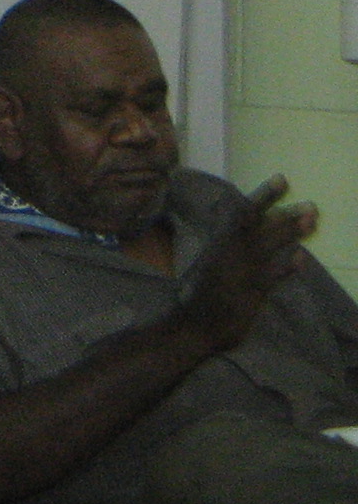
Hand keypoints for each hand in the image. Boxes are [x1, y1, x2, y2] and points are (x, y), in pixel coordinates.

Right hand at [180, 175, 320, 354]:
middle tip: (312, 204)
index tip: (282, 179)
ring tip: (312, 220)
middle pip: (261, 225)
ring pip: (269, 245)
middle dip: (286, 213)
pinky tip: (302, 258)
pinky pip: (271, 275)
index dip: (264, 196)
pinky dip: (286, 266)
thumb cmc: (197, 296)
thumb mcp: (207, 263)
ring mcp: (241, 270)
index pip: (243, 211)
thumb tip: (235, 230)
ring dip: (291, 232)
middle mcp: (230, 251)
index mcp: (219, 242)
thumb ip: (224, 246)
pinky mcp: (250, 291)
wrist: (192, 324)